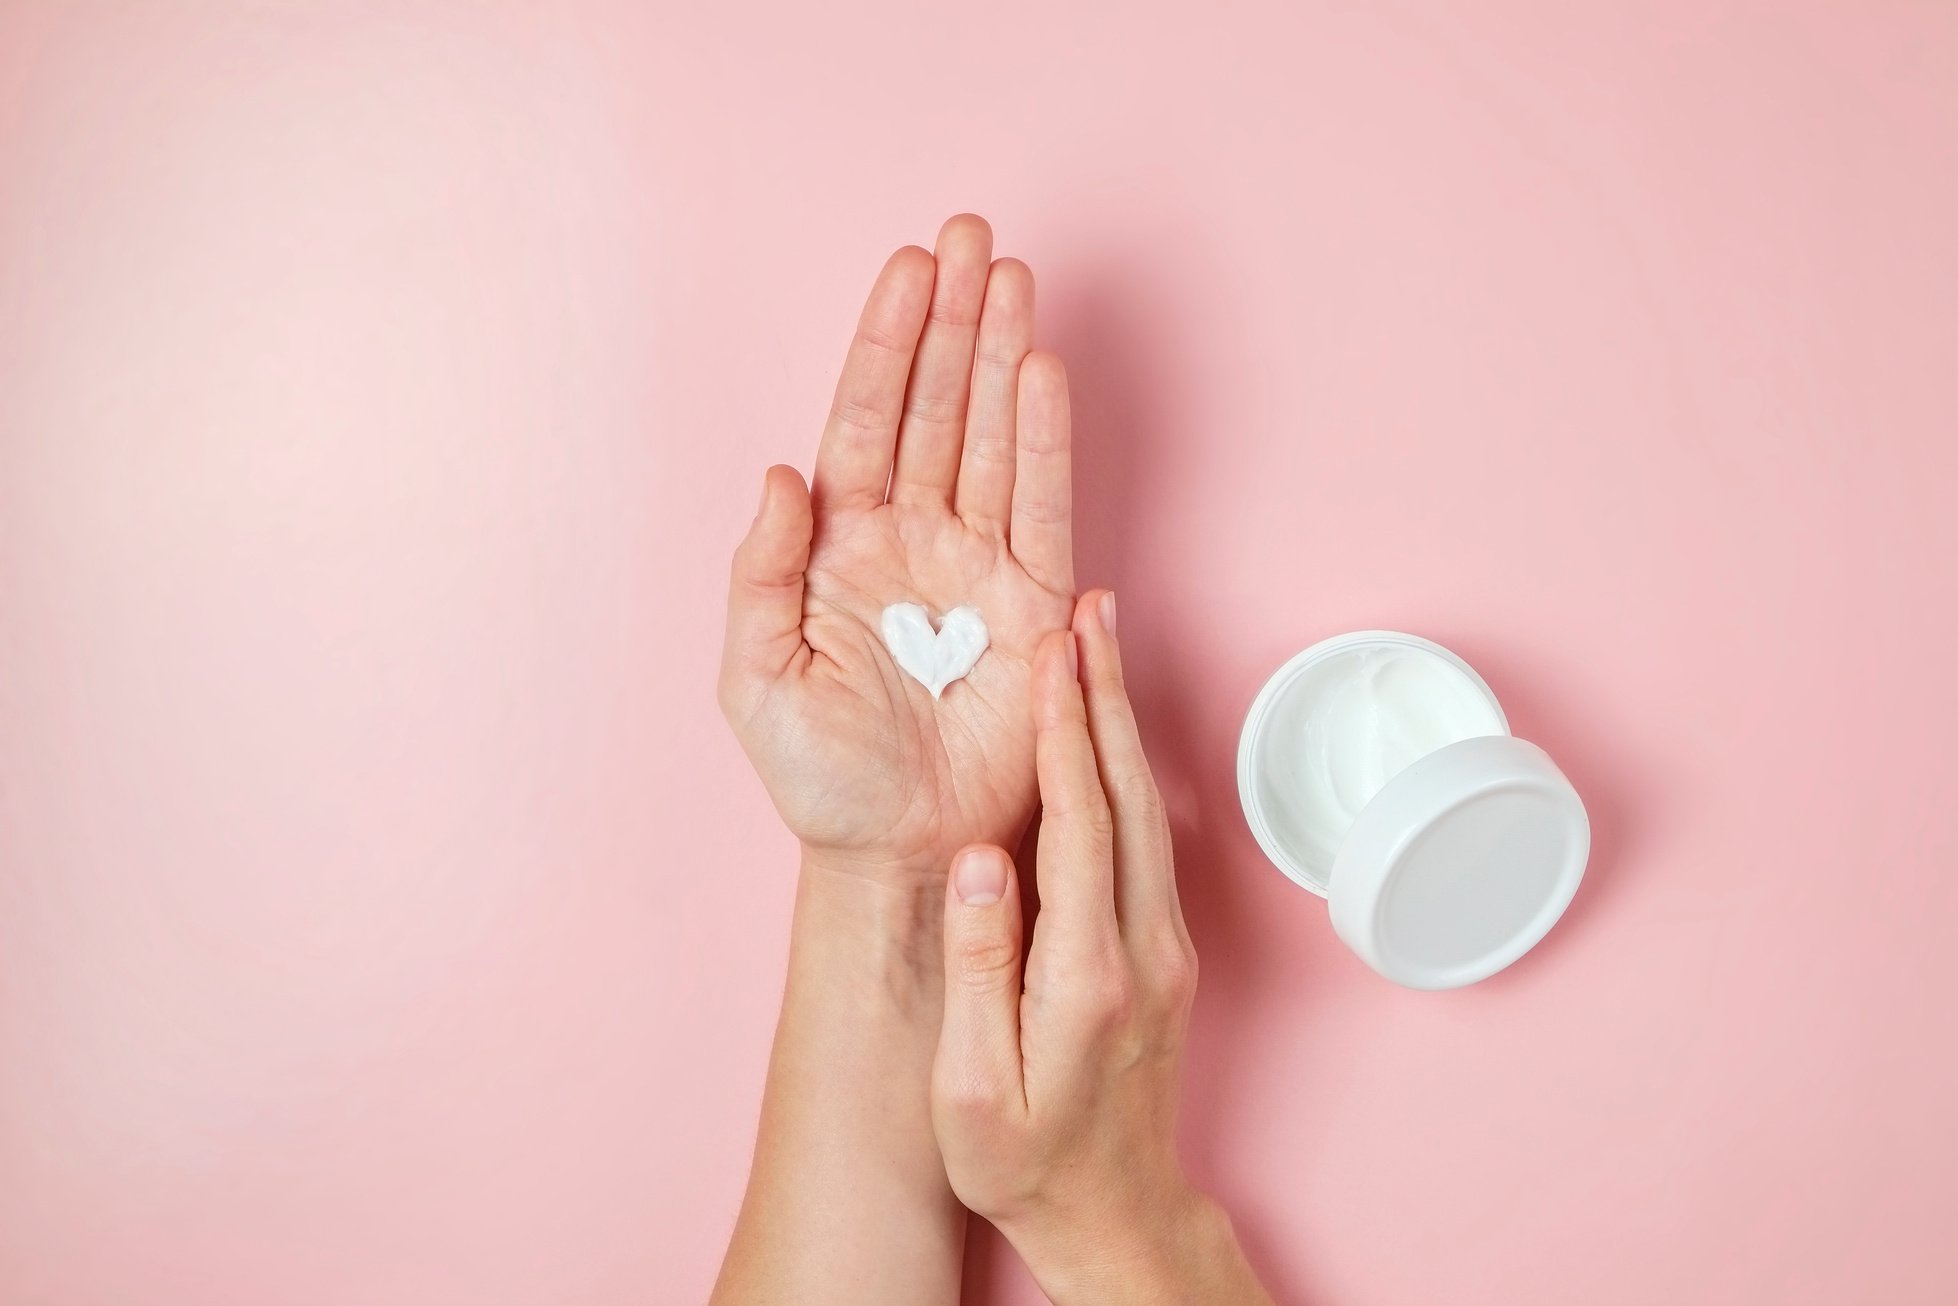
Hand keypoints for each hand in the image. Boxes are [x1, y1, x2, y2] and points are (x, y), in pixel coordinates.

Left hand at [719, 215, 1074, 885]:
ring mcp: (977, 566)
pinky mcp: (1034, 605)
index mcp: (840, 546)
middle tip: (972, 235)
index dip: (886, 342)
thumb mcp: (755, 677)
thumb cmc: (823, 778)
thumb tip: (781, 472)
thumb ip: (758, 571)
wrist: (901, 852)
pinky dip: (1044, 441)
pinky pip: (1042, 506)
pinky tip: (1043, 374)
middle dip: (952, 320)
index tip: (909, 267)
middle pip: (936, 406)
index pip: (866, 420)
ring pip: (991, 437)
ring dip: (1001, 355)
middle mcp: (913, 540)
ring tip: (1014, 277)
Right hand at [931, 592, 1273, 1304]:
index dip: (1065, 732)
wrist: (1112, 1214)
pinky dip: (1128, 769)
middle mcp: (1143, 949)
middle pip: (1129, 795)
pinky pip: (1150, 837)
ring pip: (1150, 809)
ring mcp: (1165, 947)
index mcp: (1087, 975)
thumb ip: (980, 967)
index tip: (1051, 654)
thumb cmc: (1026, 1162)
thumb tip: (978, 856)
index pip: (1080, 825)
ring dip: (1123, 721)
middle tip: (1087, 609)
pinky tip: (1108, 733)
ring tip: (1099, 643)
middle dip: (1105, 695)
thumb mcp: (974, 1087)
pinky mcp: (1166, 950)